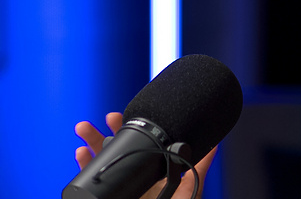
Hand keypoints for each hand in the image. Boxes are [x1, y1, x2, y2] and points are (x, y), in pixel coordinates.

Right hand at [75, 112, 216, 198]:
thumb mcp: (189, 189)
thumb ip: (199, 167)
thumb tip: (215, 145)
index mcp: (150, 172)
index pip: (137, 145)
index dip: (128, 129)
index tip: (120, 115)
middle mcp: (131, 177)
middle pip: (115, 149)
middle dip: (106, 131)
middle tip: (107, 118)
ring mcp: (118, 186)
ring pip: (99, 161)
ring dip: (90, 143)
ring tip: (84, 129)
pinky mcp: (107, 195)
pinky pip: (91, 180)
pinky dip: (84, 165)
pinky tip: (81, 153)